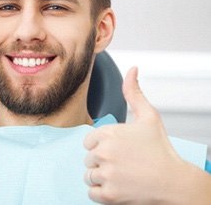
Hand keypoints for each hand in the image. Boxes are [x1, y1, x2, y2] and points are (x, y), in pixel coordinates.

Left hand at [84, 67, 210, 203]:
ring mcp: (106, 174)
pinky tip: (117, 185)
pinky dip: (101, 191)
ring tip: (120, 174)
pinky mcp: (108, 195)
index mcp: (108, 132)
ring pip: (89, 174)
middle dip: (101, 160)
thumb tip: (132, 70)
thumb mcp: (148, 115)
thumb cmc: (160, 149)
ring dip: (101, 175)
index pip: (88, 140)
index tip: (115, 148)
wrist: (174, 181)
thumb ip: (134, 92)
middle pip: (88, 158)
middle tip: (121, 162)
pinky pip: (91, 192)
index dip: (101, 145)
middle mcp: (104, 152)